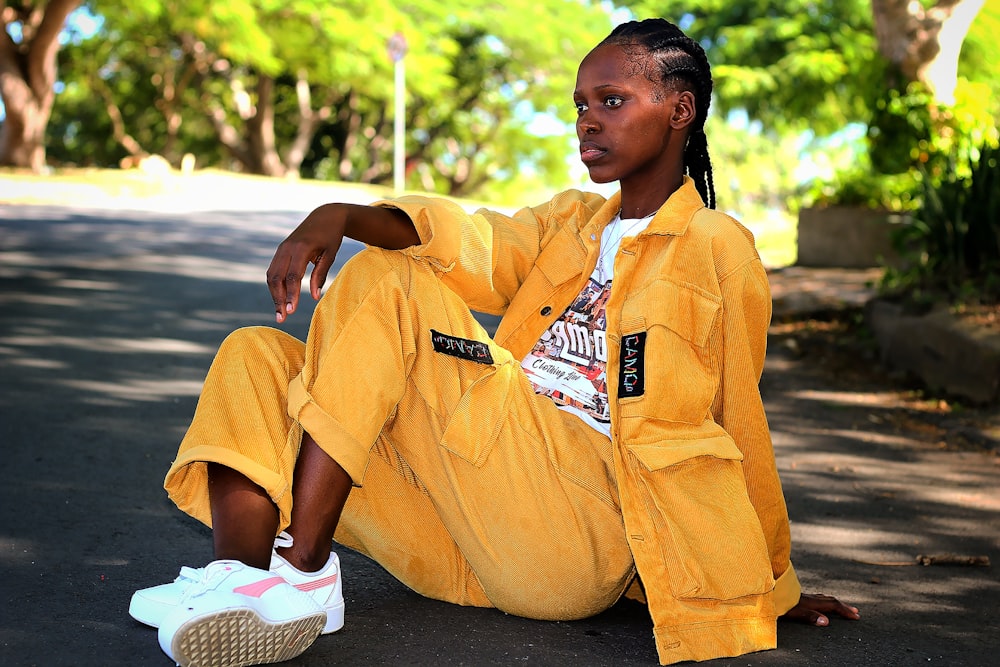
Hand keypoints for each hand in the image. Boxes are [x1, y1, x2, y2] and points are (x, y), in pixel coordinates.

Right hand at [266, 203, 418, 322]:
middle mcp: (287, 248)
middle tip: (282, 318)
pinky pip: (273, 270)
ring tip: (280, 313)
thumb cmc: (331, 236)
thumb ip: (321, 274)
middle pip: (277, 278)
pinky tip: (280, 298)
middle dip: (278, 299)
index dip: (291, 295)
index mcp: (301, 248)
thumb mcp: (330, 254)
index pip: (292, 276)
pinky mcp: (280, 251)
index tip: (291, 311)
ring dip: (274, 294)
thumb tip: (314, 297)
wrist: (325, 216)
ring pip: (271, 275)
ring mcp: (281, 248)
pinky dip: (275, 286)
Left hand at [782, 593, 859, 625]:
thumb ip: (810, 616)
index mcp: (812, 602)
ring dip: (835, 603)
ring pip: (824, 598)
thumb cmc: (780, 603)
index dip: (844, 611)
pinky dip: (824, 600)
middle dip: (843, 607)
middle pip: (831, 600)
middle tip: (855, 612)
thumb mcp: (795, 612)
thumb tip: (826, 621)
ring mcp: (805, 596)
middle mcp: (810, 598)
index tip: (856, 616)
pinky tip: (820, 602)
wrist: (768, 591)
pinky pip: (817, 598)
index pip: (833, 605)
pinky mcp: (799, 596)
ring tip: (842, 606)